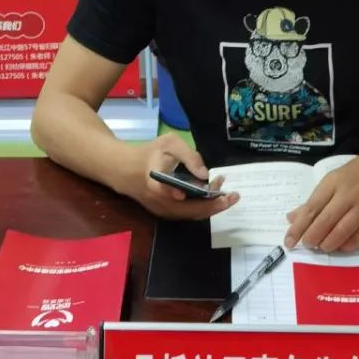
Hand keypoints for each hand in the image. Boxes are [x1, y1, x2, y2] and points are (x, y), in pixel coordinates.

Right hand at [118, 134, 238, 220]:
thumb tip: (204, 174)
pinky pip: (188, 213)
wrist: (125, 169)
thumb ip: (188, 156)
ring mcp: (164, 211)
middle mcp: (162, 204)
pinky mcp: (166, 213)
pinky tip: (211, 193)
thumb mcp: (168, 144)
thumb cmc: (148, 154)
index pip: (181, 197)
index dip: (200, 199)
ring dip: (210, 204)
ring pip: (192, 214)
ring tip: (224, 190)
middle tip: (234, 195)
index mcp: (159, 186)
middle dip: (216, 204)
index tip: (218, 194)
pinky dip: (202, 205)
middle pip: (193, 211)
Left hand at [284, 147, 358, 251]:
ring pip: (342, 232)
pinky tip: (340, 246)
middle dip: (312, 238)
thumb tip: (291, 219)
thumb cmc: (355, 174)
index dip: (298, 227)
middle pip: (325, 222)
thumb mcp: (331, 180)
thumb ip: (313, 201)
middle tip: (306, 245)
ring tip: (322, 246)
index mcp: (333, 183)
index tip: (288, 241)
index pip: (311, 208)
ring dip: (328, 244)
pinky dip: (347, 246)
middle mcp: (348, 195)